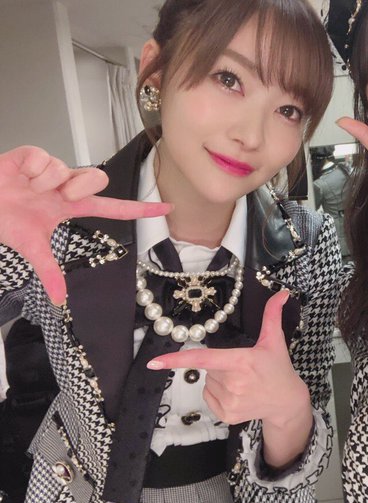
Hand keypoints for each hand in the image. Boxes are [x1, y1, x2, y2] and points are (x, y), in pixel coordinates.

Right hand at [0, 146, 171, 304]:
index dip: (140, 209)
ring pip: (69, 170)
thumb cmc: (4, 219)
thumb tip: (60, 300)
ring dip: (47, 184)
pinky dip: (31, 171)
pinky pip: (46, 159)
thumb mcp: (31, 247)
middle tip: (60, 197)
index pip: (114, 208)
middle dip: (81, 189)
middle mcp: (66, 186)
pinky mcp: (33, 155)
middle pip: (98, 180)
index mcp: (71, 206)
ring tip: (28, 189)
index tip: (168, 208)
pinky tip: (19, 176)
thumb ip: (49, 270)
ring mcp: (51, 170)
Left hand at [147, 291, 310, 428]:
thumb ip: (273, 314)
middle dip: (221, 365)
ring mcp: (229, 401)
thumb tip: (283, 293)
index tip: (154, 363)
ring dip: (219, 379)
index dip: (177, 360)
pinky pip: (208, 396)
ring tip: (243, 382)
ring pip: (207, 382)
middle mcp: (233, 383)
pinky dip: (218, 393)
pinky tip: (238, 394)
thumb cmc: (278, 368)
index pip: (204, 359)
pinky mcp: (227, 415)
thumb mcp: (275, 340)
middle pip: (208, 368)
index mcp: (241, 361)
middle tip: (243, 368)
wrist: (286, 401)